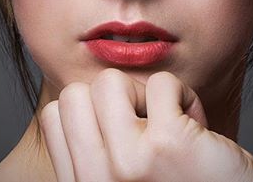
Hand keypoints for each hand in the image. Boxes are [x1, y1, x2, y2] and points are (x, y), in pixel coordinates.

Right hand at [40, 68, 252, 181]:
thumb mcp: (127, 180)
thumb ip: (101, 151)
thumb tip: (90, 94)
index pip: (55, 115)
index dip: (93, 111)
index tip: (125, 132)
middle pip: (75, 93)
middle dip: (114, 98)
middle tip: (147, 126)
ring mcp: (127, 163)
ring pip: (110, 80)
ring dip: (147, 94)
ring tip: (170, 127)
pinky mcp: (168, 143)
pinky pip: (163, 82)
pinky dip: (185, 96)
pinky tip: (198, 129)